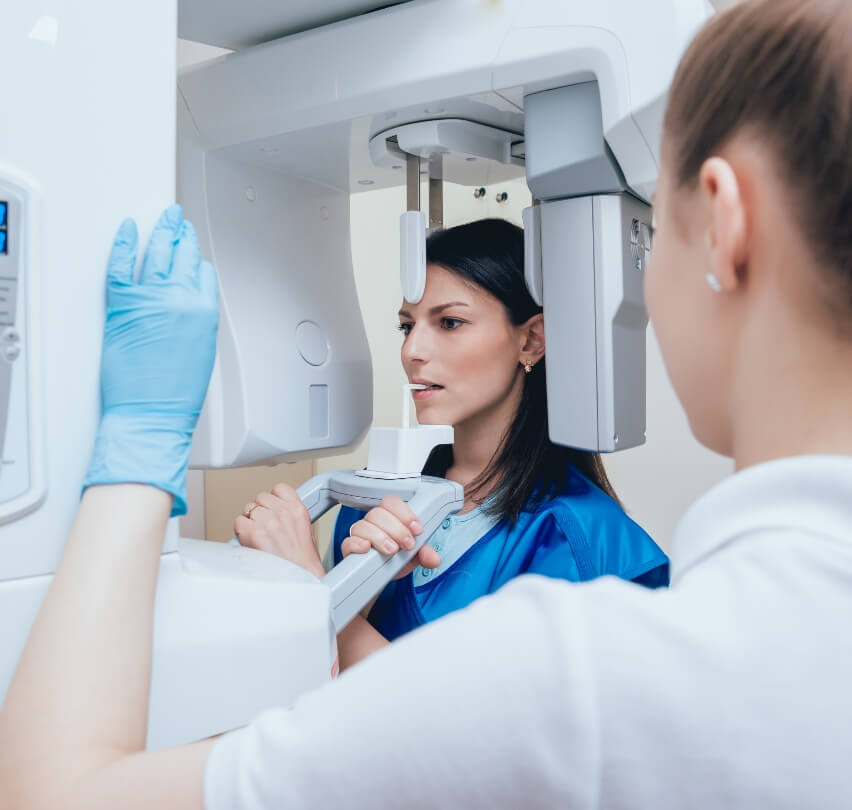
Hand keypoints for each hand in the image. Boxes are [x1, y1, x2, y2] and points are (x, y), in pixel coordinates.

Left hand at [83, 204, 218, 515]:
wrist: (152, 413)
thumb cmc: (176, 393)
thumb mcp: (202, 351)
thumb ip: (196, 320)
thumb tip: (187, 305)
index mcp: (203, 311)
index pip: (203, 272)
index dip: (196, 260)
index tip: (192, 252)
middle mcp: (180, 299)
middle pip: (182, 254)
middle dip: (181, 233)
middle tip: (178, 220)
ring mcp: (151, 298)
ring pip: (157, 252)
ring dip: (161, 230)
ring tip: (163, 218)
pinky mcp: (123, 304)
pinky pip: (121, 264)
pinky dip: (123, 243)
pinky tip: (127, 230)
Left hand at [235, 483, 325, 578]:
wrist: (301, 578)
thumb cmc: (303, 561)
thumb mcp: (305, 530)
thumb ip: (290, 516)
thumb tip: (274, 512)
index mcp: (298, 510)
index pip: (279, 488)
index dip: (273, 498)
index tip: (272, 506)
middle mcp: (283, 512)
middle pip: (261, 497)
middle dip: (261, 510)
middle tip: (264, 526)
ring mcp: (268, 521)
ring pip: (249, 508)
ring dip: (250, 520)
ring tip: (258, 535)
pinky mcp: (254, 533)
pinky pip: (239, 522)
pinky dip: (241, 531)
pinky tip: (250, 540)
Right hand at [341, 496, 439, 581]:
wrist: (380, 581)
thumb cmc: (394, 562)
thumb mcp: (413, 557)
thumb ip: (424, 554)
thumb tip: (433, 558)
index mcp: (389, 518)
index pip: (392, 503)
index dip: (405, 513)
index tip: (417, 529)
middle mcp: (373, 523)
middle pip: (378, 513)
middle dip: (397, 529)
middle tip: (408, 544)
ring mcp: (359, 535)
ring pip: (363, 525)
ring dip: (380, 537)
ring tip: (392, 551)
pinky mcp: (349, 550)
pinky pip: (348, 541)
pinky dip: (357, 543)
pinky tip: (367, 548)